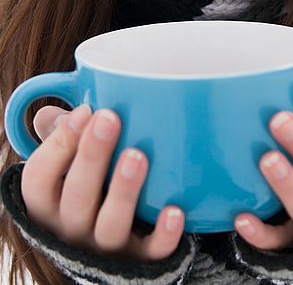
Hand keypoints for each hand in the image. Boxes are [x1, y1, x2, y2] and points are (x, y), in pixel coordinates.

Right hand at [22, 105, 184, 259]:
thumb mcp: (66, 167)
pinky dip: (162, 236)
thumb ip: (61, 138)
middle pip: (75, 197)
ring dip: (123, 192)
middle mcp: (70, 229)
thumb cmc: (86, 188)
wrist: (111, 245)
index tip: (85, 110)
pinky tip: (174, 211)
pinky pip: (150, 253)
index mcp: (47, 204)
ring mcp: (104, 248)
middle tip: (109, 119)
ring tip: (137, 156)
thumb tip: (50, 113)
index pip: (38, 178)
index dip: (58, 144)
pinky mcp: (137, 260)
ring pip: (109, 226)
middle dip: (91, 156)